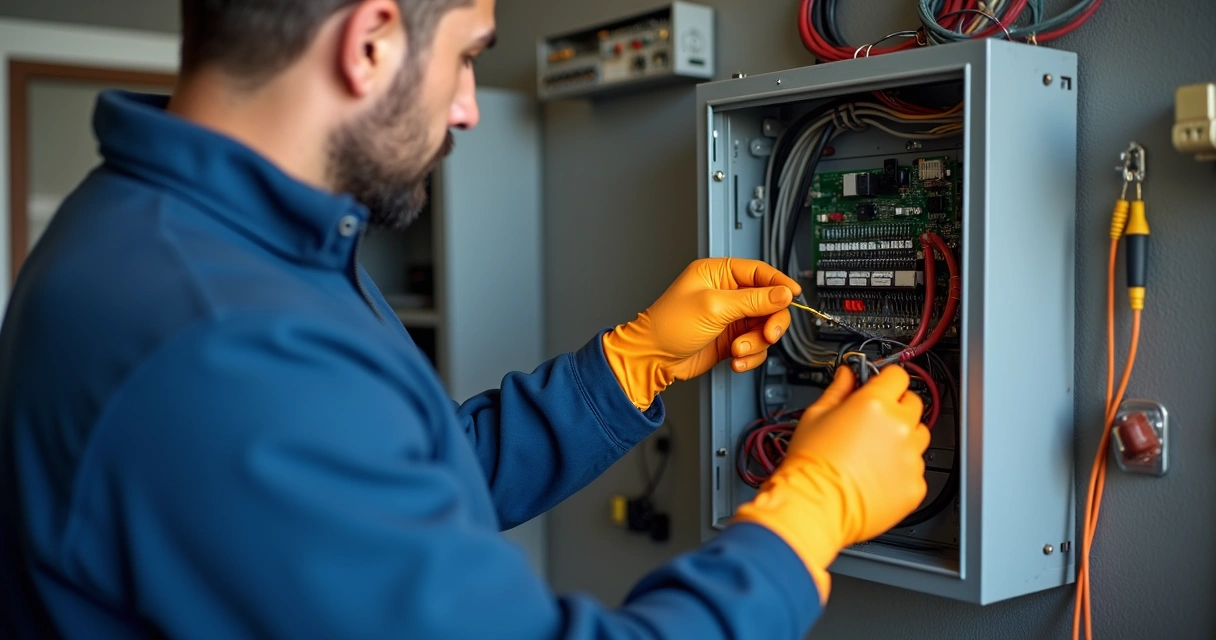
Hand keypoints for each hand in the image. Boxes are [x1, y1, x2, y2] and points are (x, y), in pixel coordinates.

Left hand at [602, 258, 800, 410]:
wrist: (653, 359)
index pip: (760, 272)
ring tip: (739, 350)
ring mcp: (730, 317)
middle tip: (768, 333)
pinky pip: (756, 346)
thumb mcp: (714, 307)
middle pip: (769, 302)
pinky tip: (735, 360)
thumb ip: (753, 300)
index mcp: (719, 273)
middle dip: (771, 320)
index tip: (794, 295)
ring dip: (756, 342)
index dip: (780, 283)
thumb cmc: (669, 325)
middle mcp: (727, 293)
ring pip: (764, 327)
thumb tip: (783, 293)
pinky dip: (750, 356)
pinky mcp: (731, 339)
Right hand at [733, 365, 929, 601]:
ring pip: (920, 436)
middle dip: (896, 407)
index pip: (898, 376)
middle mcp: (899, 427)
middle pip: (914, 403)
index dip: (887, 380)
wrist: (815, 505)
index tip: (880, 387)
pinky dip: (902, 469)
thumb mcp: (815, 415)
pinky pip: (916, 468)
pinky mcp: (915, 485)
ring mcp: (911, 457)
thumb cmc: (811, 464)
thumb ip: (838, 390)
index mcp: (875, 404)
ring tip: (875, 451)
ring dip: (904, 437)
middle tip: (873, 421)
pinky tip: (877, 474)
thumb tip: (847, 376)